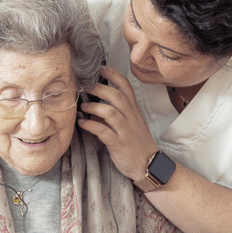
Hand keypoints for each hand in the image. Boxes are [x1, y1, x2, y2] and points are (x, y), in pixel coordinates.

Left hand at [78, 65, 157, 181]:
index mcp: (133, 110)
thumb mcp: (131, 123)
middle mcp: (131, 117)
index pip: (125, 86)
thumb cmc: (136, 142)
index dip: (113, 75)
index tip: (100, 67)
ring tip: (83, 108)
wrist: (148, 164)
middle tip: (85, 87)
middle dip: (99, 88)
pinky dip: (91, 126)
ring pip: (110, 112)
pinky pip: (104, 131)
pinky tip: (82, 124)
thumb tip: (95, 103)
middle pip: (116, 96)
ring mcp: (125, 131)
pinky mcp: (119, 144)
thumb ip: (117, 111)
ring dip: (93, 108)